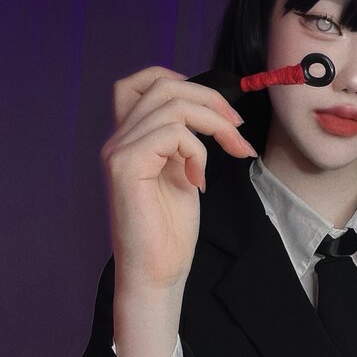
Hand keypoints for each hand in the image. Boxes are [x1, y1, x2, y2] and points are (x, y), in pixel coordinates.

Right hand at [102, 65, 255, 356]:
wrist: (156, 274)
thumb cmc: (169, 232)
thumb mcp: (183, 173)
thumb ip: (185, 142)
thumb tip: (212, 113)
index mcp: (130, 139)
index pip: (141, 82)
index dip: (182, 82)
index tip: (218, 111)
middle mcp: (118, 140)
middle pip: (164, 86)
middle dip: (212, 101)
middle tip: (239, 130)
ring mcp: (118, 151)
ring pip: (171, 105)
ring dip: (214, 124)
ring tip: (232, 151)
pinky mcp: (125, 166)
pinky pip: (171, 133)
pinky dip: (197, 150)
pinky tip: (199, 180)